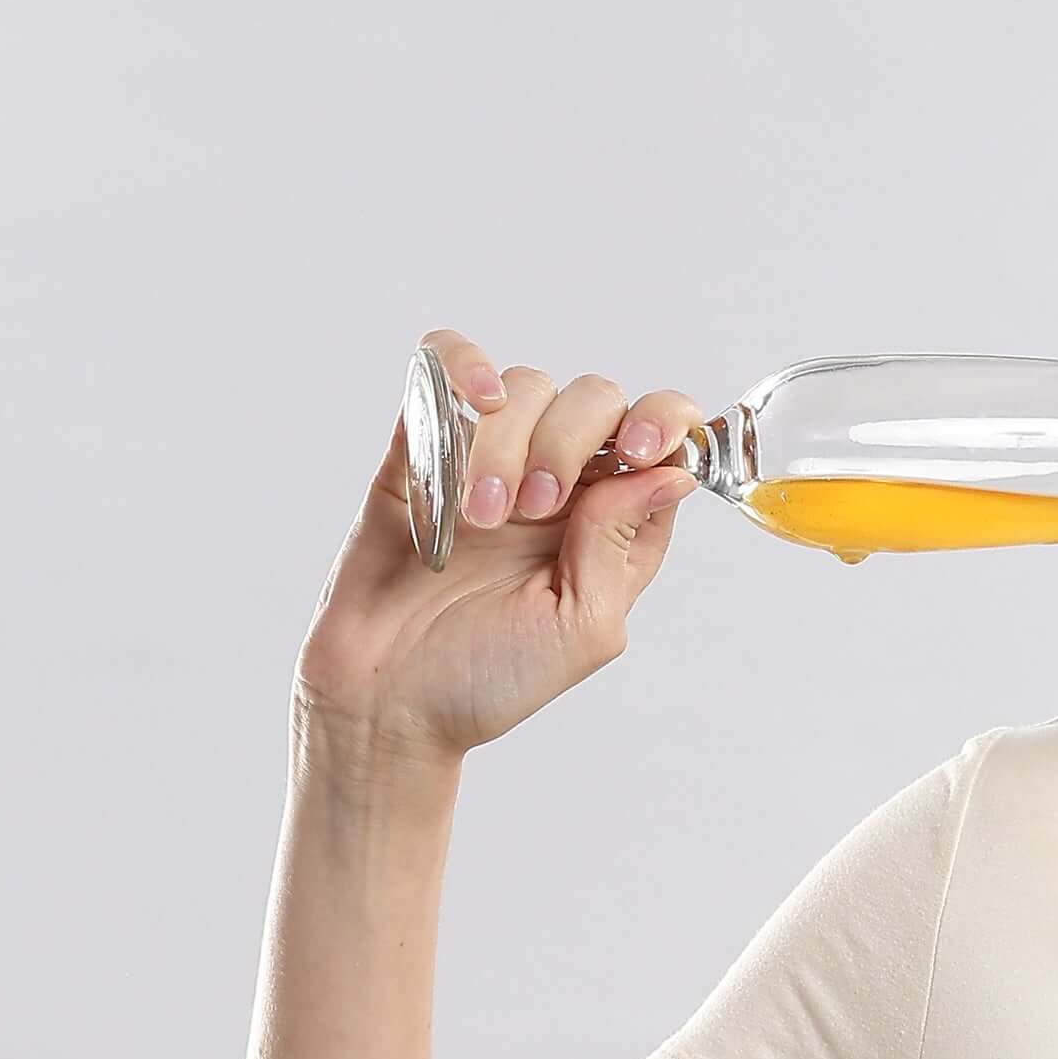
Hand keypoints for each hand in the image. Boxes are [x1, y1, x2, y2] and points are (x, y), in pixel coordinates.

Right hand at [294, 331, 713, 761]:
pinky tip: (473, 399)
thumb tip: (671, 474)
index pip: (660, 443)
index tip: (639, 450)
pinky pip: (444, 365)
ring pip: (523, 387)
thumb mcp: (583, 628)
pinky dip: (463, 363)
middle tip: (534, 508)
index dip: (664, 424)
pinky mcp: (422, 444)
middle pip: (593, 400)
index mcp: (609, 528)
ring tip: (481, 517)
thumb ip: (620, 545)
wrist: (387, 695)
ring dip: (507, 442)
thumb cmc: (490, 678)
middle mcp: (558, 486)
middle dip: (570, 440)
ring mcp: (489, 460)